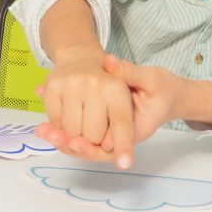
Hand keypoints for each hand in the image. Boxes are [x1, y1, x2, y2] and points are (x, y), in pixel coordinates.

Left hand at [36, 54, 184, 167]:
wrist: (167, 96)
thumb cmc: (162, 89)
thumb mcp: (151, 79)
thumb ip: (129, 73)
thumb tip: (109, 62)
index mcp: (135, 129)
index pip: (111, 146)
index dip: (91, 146)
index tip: (74, 143)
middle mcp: (120, 138)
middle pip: (92, 150)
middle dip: (71, 144)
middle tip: (51, 135)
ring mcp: (110, 135)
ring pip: (83, 145)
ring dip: (62, 140)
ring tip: (43, 131)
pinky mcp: (102, 130)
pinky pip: (81, 135)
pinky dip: (63, 131)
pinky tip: (46, 126)